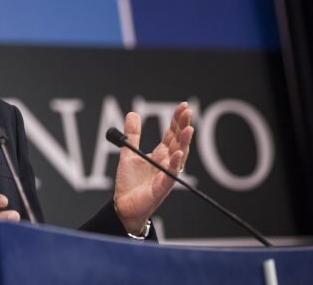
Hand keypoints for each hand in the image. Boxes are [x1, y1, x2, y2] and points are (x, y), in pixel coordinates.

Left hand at [114, 102, 192, 233]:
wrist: (123, 206)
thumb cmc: (130, 183)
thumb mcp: (129, 153)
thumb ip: (133, 135)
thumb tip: (133, 113)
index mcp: (160, 155)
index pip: (172, 134)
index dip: (177, 120)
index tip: (183, 106)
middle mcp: (167, 163)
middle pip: (178, 142)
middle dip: (183, 126)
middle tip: (188, 111)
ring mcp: (166, 175)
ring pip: (179, 157)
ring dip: (184, 143)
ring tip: (188, 128)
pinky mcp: (161, 188)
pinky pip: (170, 175)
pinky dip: (174, 164)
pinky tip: (177, 154)